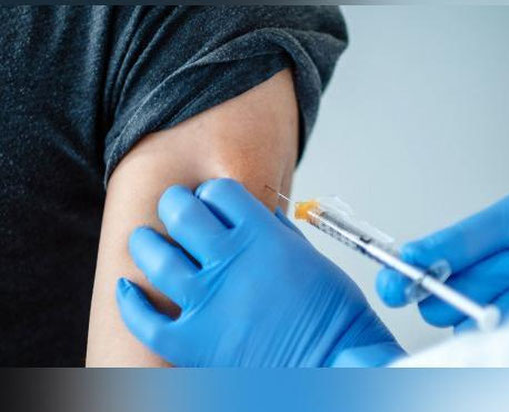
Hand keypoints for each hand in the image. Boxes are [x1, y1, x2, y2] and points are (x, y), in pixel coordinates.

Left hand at [116, 178, 403, 366]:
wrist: (335, 362)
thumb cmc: (334, 315)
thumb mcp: (313, 258)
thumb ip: (280, 233)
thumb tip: (263, 216)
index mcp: (261, 235)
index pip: (219, 193)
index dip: (213, 193)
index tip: (211, 200)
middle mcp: (229, 262)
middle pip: (182, 213)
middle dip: (175, 203)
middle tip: (173, 206)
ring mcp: (206, 302)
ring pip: (156, 258)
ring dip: (146, 242)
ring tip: (143, 239)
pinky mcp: (193, 342)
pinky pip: (146, 320)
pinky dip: (131, 302)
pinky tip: (127, 288)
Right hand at [376, 186, 508, 331]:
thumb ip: (460, 240)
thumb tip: (413, 255)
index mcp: (472, 260)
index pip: (422, 276)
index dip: (405, 280)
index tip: (397, 284)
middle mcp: (481, 295)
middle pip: (439, 305)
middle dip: (478, 278)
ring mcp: (503, 323)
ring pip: (468, 323)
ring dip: (508, 290)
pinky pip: (499, 338)